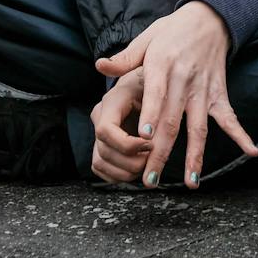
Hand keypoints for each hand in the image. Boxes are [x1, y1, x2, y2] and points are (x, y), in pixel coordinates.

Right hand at [88, 69, 150, 184]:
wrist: (148, 84)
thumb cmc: (156, 82)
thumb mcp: (158, 85)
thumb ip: (153, 105)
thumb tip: (149, 137)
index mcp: (112, 101)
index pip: (105, 130)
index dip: (126, 144)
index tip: (149, 145)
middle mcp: (100, 117)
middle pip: (104, 150)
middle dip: (130, 161)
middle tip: (152, 159)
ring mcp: (99, 132)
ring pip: (100, 162)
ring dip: (124, 172)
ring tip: (146, 165)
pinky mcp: (103, 144)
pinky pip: (101, 168)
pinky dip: (118, 175)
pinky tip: (136, 171)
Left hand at [93, 3, 257, 188]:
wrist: (209, 18)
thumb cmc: (172, 30)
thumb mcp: (146, 38)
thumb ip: (125, 59)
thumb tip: (100, 67)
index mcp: (162, 65)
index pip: (156, 95)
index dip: (152, 116)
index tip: (144, 139)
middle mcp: (184, 80)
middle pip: (173, 121)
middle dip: (161, 153)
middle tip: (150, 180)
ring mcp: (203, 89)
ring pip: (198, 127)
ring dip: (195, 156)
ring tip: (191, 182)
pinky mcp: (219, 93)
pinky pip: (229, 117)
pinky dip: (240, 135)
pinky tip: (251, 151)